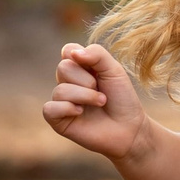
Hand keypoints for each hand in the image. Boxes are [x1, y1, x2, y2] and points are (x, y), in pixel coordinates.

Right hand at [43, 42, 147, 159]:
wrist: (129, 128)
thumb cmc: (122, 99)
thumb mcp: (114, 70)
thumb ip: (97, 54)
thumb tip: (72, 53)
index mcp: (80, 68)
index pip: (68, 50)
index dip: (81, 57)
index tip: (97, 69)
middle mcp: (68, 82)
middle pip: (63, 68)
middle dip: (86, 80)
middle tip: (102, 91)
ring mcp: (63, 101)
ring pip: (60, 90)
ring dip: (85, 96)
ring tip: (101, 103)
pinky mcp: (59, 120)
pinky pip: (49, 109)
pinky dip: (66, 109)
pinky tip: (80, 113)